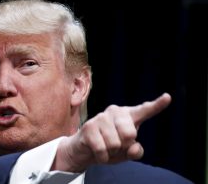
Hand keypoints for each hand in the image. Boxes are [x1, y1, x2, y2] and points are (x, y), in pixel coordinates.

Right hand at [52, 93, 171, 171]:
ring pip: (115, 144)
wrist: (86, 150)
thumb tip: (133, 146)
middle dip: (123, 146)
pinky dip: (102, 157)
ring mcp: (101, 118)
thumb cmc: (109, 147)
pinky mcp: (89, 127)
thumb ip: (135, 151)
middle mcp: (115, 112)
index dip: (157, 105)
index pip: (144, 110)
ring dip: (111, 153)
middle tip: (115, 145)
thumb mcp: (126, 152)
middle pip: (130, 134)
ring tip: (105, 147)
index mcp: (128, 116)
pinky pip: (102, 150)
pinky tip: (97, 152)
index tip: (167, 97)